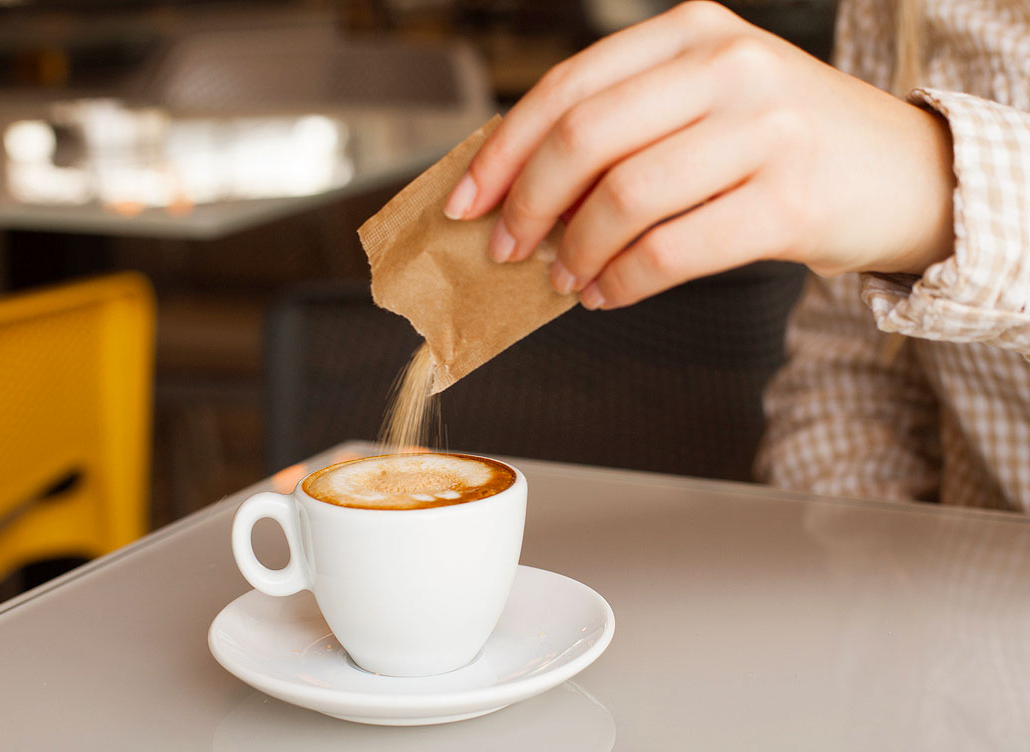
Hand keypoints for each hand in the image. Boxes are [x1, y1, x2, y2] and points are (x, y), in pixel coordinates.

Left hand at [443, 1, 954, 309]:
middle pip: (585, 138)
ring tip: (567, 278)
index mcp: (692, 33)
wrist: (905, 171)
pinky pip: (672, 250)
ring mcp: (764, 129)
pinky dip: (625, 282)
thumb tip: (518, 194)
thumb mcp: (706, 105)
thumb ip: (624, 132)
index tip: (466, 201)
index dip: (503, 150)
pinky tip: (611, 293)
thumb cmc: (783, 145)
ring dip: (577, 251)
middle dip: (528, 204)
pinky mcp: (789, 199)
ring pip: (624, 197)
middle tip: (508, 249)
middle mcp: (728, 67)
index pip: (569, 87)